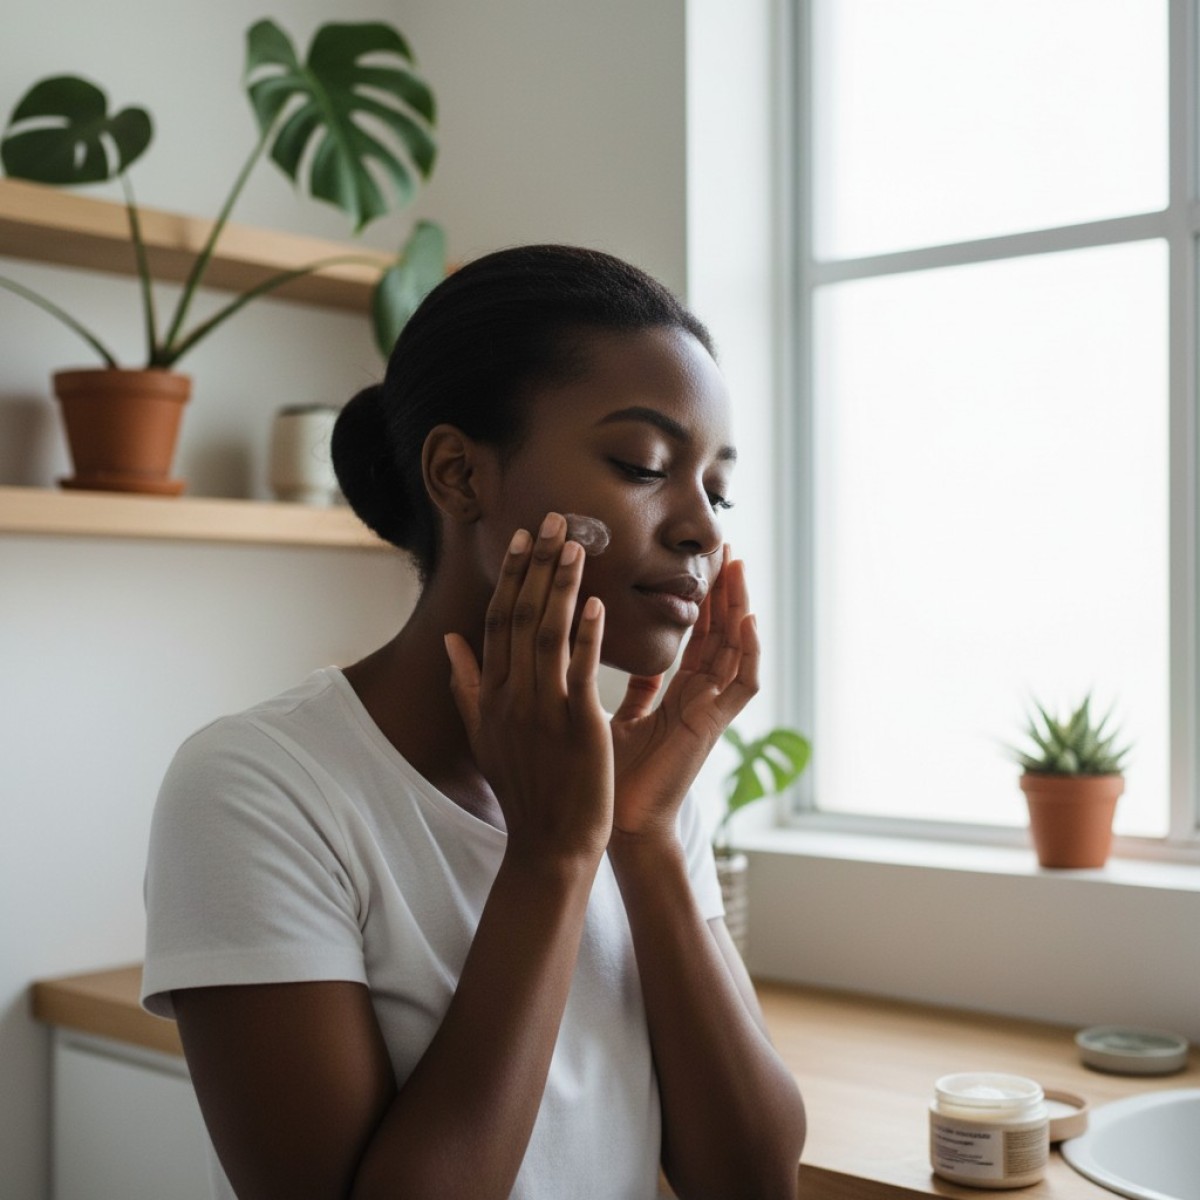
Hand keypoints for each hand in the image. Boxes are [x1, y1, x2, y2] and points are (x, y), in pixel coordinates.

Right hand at [444, 513, 613, 862]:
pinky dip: (585, 636)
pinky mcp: (576, 727)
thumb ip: (467, 685)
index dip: (512, 577)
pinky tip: (596, 602)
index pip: (497, 621)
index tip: (524, 539)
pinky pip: (579, 672)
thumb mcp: (484, 736)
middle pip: (520, 617)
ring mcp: (542, 711)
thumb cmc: (523, 788)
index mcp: (492, 695)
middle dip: (537, 565)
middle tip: (554, 520)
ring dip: (561, 586)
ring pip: (546, 635)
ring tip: (576, 545)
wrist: (549, 843)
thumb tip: (451, 640)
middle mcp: (512, 697)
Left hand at [610, 546, 759, 840]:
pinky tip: (748, 620)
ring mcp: (710, 712)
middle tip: (727, 549)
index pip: (696, 637)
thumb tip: (631, 660)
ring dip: (739, 608)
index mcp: (678, 695)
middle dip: (724, 593)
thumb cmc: (614, 777)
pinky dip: (748, 652)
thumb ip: (635, 690)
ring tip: (739, 568)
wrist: (619, 824)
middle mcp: (699, 698)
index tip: (702, 565)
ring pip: (734, 650)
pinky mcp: (713, 728)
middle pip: (720, 634)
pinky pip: (741, 685)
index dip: (701, 602)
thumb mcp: (618, 718)